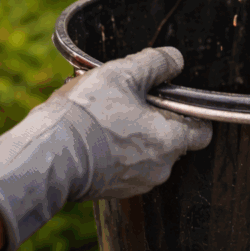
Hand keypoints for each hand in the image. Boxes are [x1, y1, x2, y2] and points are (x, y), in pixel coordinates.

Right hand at [0, 47, 210, 250]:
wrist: (46, 155)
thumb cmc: (87, 114)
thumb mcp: (122, 74)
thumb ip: (155, 64)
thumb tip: (176, 59)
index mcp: (170, 141)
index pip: (202, 131)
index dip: (190, 111)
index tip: (170, 97)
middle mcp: (159, 169)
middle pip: (172, 140)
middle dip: (155, 118)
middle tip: (129, 98)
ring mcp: (135, 184)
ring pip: (146, 153)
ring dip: (133, 134)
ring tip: (105, 113)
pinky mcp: (112, 191)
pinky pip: (124, 166)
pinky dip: (115, 150)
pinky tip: (94, 132)